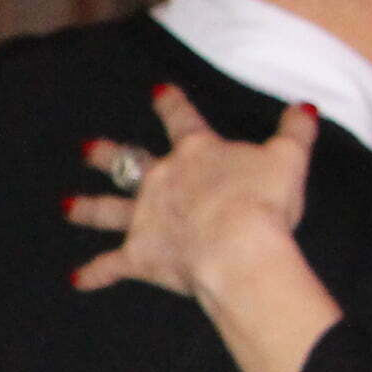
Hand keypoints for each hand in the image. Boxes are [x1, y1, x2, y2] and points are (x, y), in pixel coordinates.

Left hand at [69, 87, 315, 297]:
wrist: (237, 247)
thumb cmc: (264, 202)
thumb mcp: (288, 158)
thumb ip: (295, 132)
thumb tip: (305, 107)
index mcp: (197, 154)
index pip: (182, 120)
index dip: (171, 103)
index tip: (157, 91)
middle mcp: (162, 181)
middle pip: (129, 163)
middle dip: (106, 155)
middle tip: (85, 149)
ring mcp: (146, 218)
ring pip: (108, 210)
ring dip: (86, 207)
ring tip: (66, 205)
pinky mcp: (140, 255)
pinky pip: (110, 266)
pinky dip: (93, 274)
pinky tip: (76, 280)